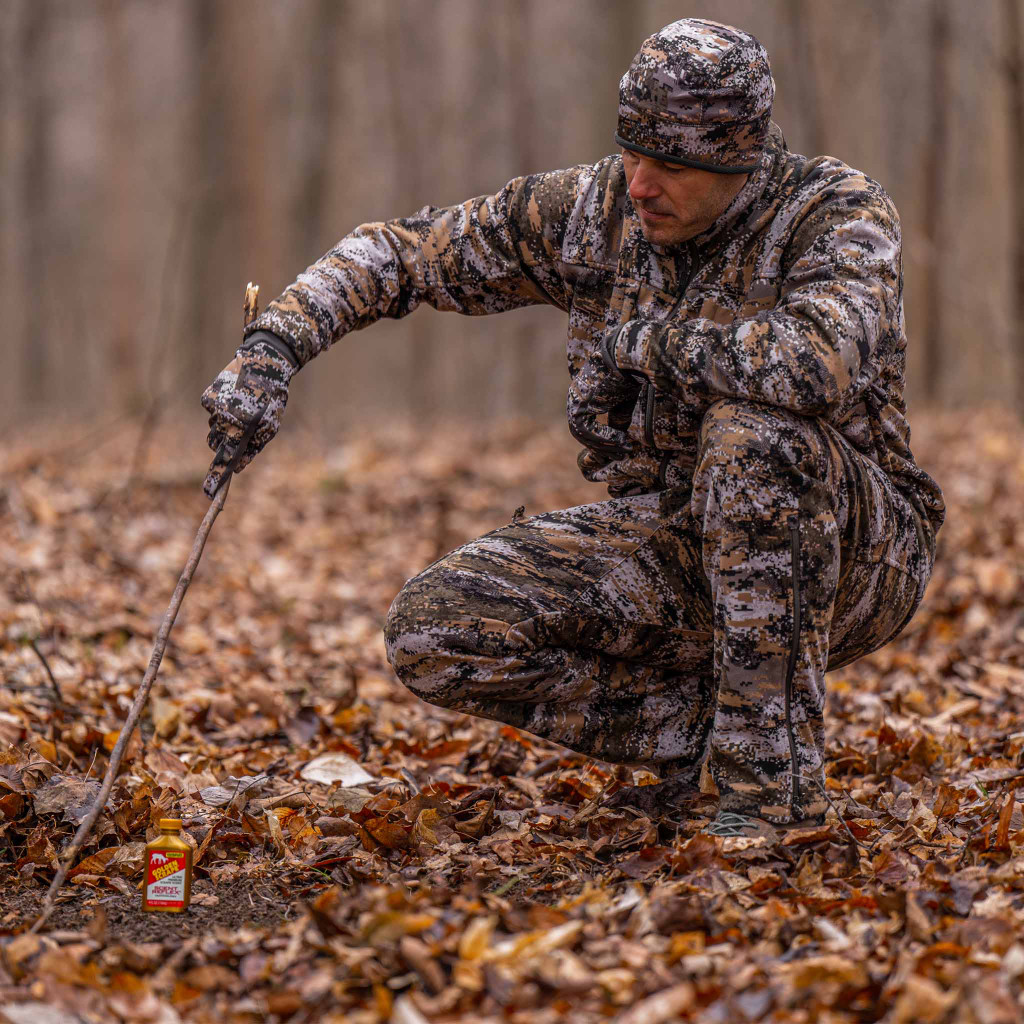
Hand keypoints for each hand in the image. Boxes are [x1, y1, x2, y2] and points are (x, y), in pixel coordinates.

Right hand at [201, 332, 297, 497]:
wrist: (263, 363)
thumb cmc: (272, 399)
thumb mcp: (270, 427)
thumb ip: (253, 449)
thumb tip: (237, 468)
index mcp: (241, 428)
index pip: (224, 459)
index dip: (216, 478)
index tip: (208, 492)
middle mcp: (223, 418)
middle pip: (215, 445)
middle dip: (224, 445)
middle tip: (239, 435)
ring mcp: (212, 407)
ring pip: (212, 428)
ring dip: (223, 427)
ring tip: (241, 411)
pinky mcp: (206, 396)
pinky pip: (210, 412)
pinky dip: (219, 410)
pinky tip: (233, 399)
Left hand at [566, 342, 641, 457]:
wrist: (626, 358)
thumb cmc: (629, 375)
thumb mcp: (624, 403)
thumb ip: (618, 421)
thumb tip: (620, 441)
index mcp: (583, 397)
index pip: (585, 426)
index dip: (601, 441)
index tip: (619, 450)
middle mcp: (575, 398)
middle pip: (582, 432)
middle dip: (602, 447)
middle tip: (621, 455)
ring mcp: (574, 399)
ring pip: (582, 433)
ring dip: (604, 444)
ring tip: (623, 449)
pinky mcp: (578, 401)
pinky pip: (585, 428)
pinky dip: (602, 437)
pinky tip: (620, 439)